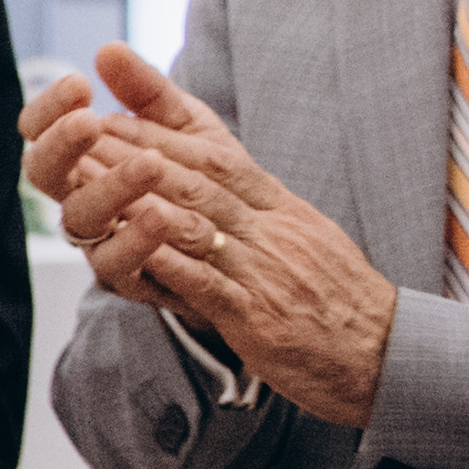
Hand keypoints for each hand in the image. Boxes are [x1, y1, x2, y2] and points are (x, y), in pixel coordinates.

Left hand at [37, 43, 398, 424]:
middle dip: (136, 152)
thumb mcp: (301, 234)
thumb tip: (210, 176)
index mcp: (280, 208)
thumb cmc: (336, 299)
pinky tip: (128, 246)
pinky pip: (205, 282)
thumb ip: (254, 204)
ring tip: (88, 178)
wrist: (386, 355)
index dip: (161, 132)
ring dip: (137, 197)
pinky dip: (167, 261)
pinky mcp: (259, 315)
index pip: (216, 156)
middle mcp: (273, 230)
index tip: (111, 113)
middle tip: (82, 132)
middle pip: (197, 179)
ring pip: (195, 222)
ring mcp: (265, 271)